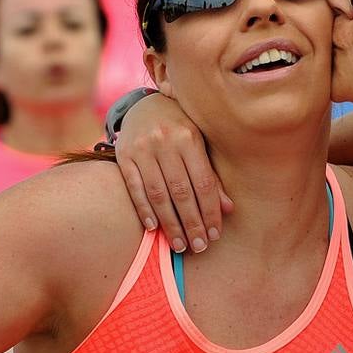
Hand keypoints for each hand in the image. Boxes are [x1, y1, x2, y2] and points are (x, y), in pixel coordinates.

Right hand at [114, 90, 231, 252]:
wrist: (145, 105)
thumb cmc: (181, 129)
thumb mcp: (200, 145)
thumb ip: (211, 176)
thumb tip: (228, 209)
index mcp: (189, 137)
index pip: (204, 183)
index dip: (210, 211)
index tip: (214, 235)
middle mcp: (165, 141)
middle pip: (181, 192)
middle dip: (192, 223)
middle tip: (199, 247)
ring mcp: (142, 148)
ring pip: (158, 193)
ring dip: (170, 223)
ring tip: (180, 244)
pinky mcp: (123, 155)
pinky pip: (134, 187)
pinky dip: (144, 209)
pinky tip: (154, 228)